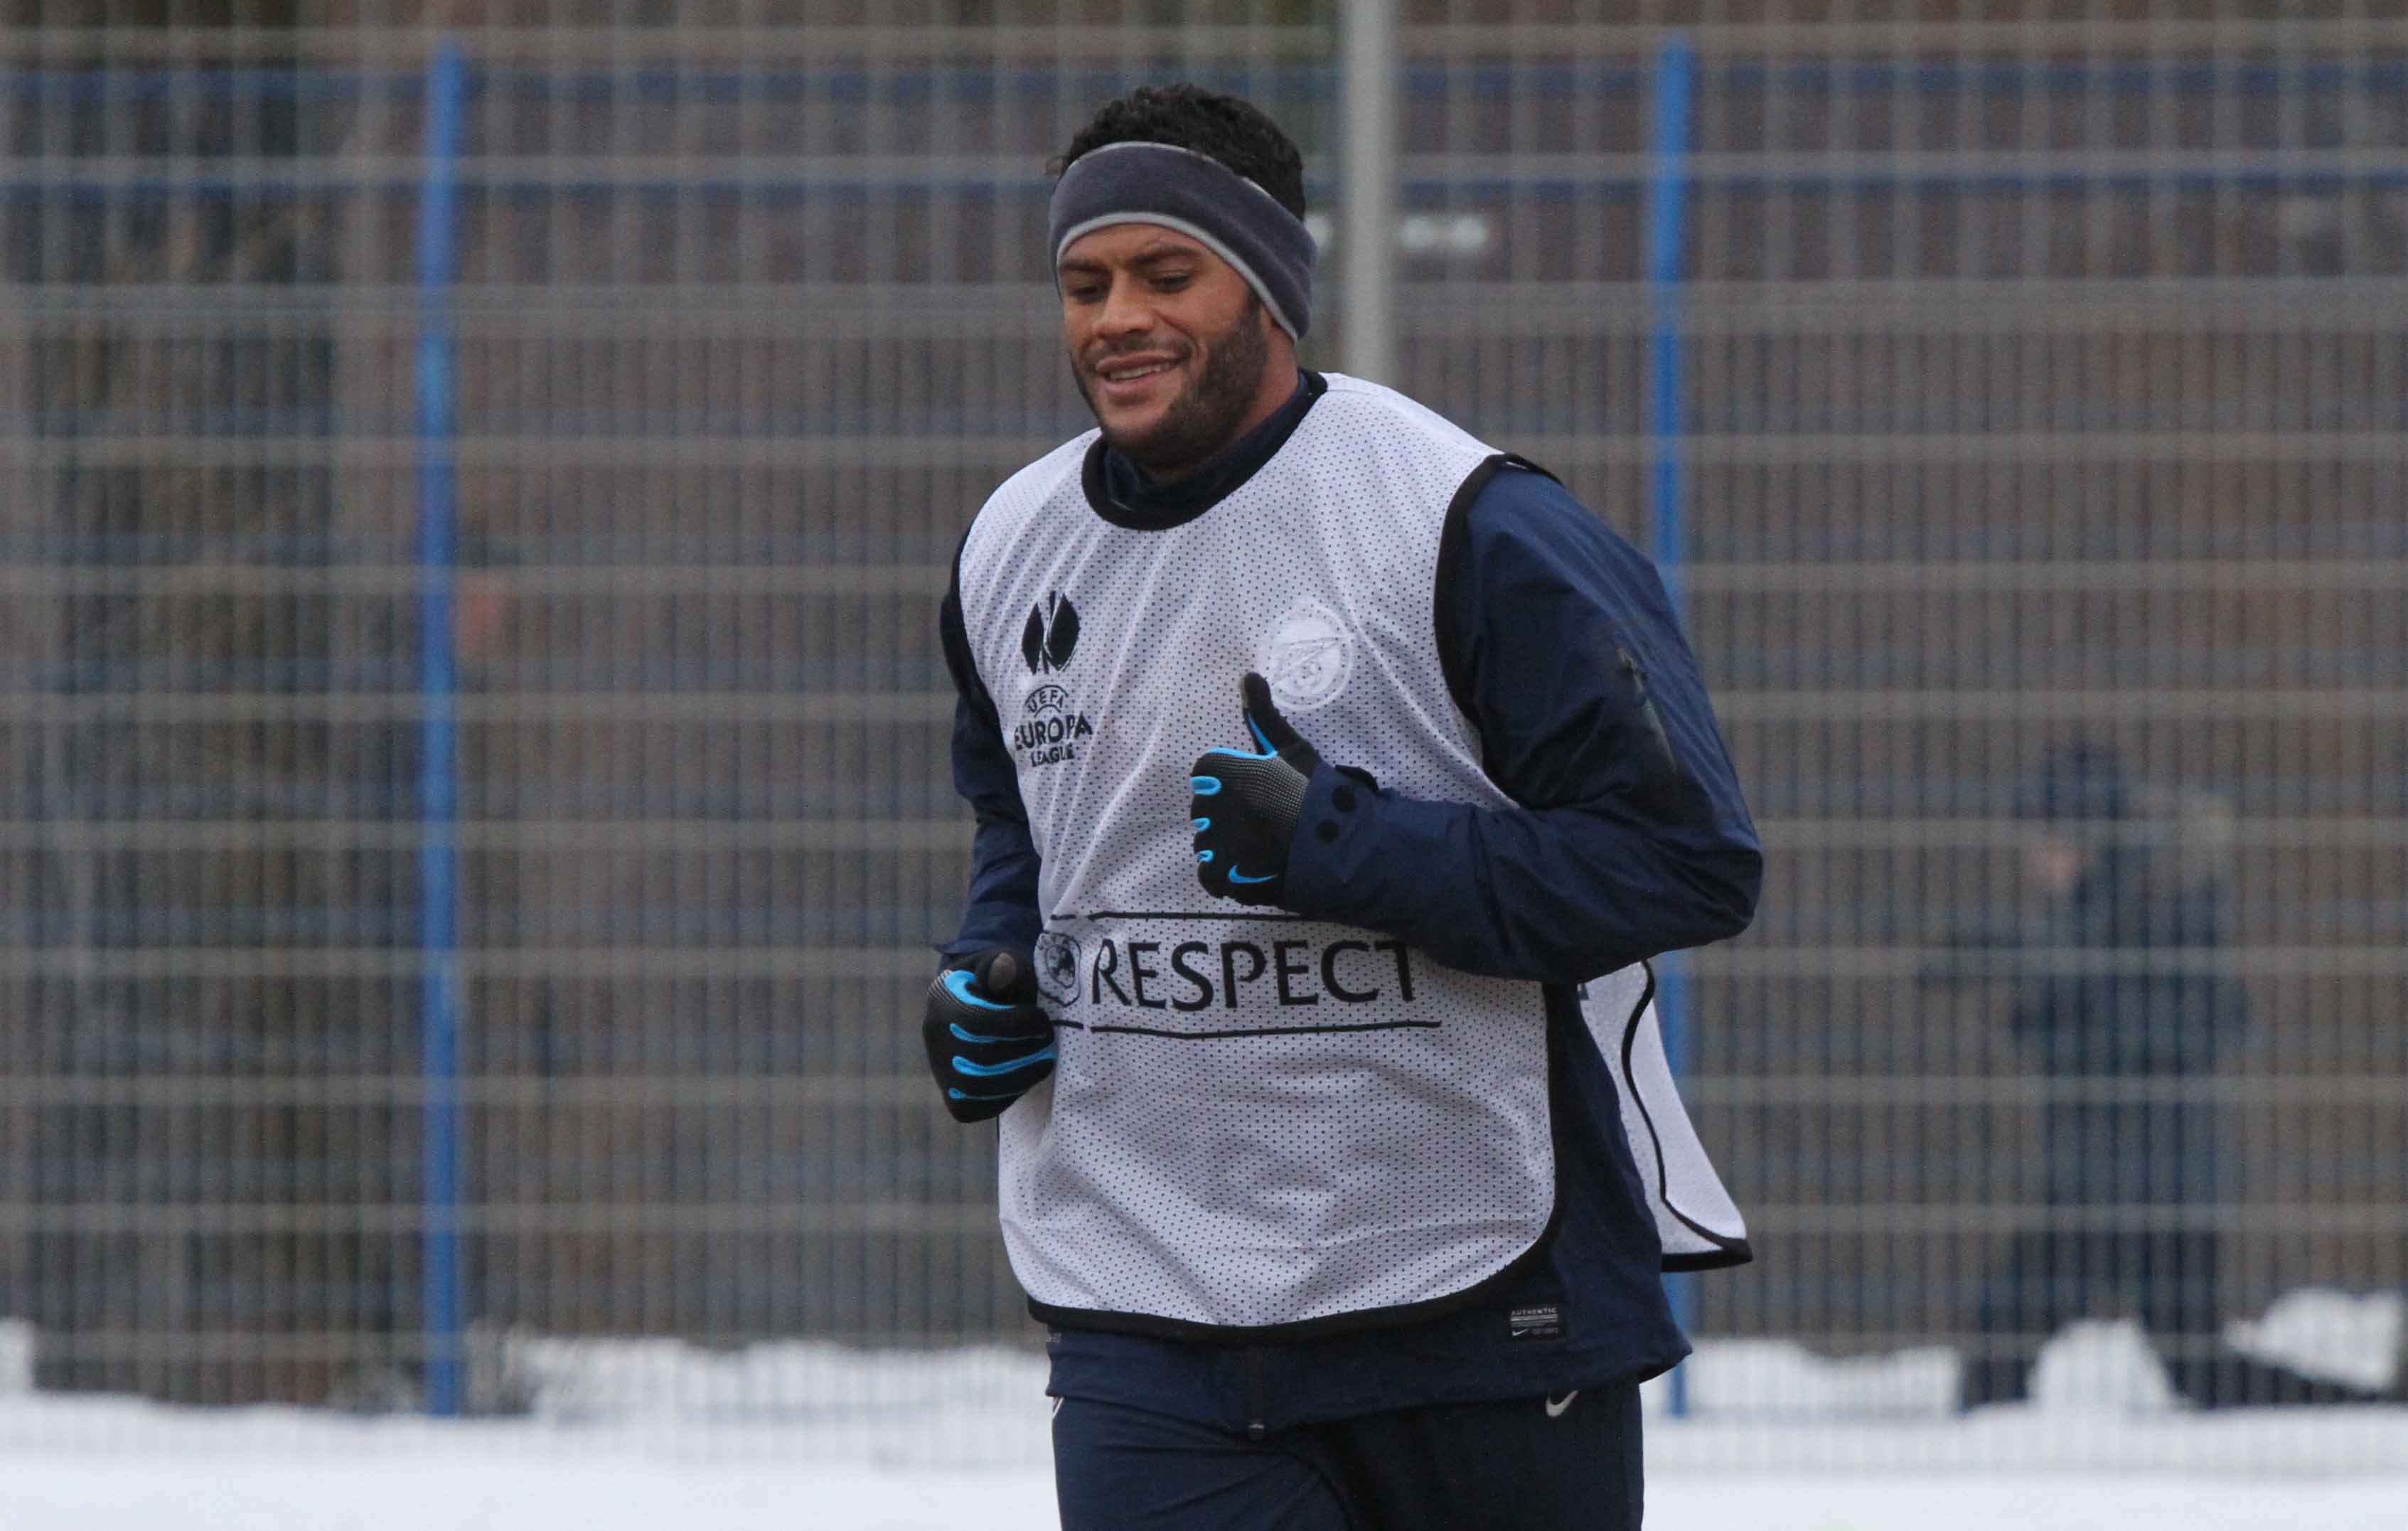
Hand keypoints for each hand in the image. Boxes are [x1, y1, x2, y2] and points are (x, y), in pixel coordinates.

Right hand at [923, 950, 1055, 1122]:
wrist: (986, 1008)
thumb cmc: (1003, 983)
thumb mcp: (1007, 965)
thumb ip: (1007, 966)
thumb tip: (1004, 966)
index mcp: (943, 997)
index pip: (974, 1020)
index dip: (1015, 1025)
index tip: (1043, 1022)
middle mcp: (933, 1034)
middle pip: (976, 1056)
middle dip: (1022, 1052)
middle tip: (1048, 1043)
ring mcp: (939, 1067)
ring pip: (974, 1087)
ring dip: (1018, 1077)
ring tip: (1044, 1061)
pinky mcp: (952, 1095)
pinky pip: (973, 1107)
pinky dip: (1004, 1097)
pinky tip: (1026, 1077)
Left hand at [1189, 672, 1321, 905]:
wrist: (1339, 846)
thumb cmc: (1316, 793)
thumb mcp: (1291, 749)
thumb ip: (1261, 715)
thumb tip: (1247, 675)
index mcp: (1218, 771)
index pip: (1207, 774)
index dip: (1234, 782)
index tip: (1261, 792)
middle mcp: (1208, 806)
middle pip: (1206, 809)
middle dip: (1230, 814)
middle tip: (1269, 820)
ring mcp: (1213, 845)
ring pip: (1207, 843)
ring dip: (1228, 845)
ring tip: (1264, 846)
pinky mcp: (1222, 878)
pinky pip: (1209, 876)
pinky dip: (1226, 875)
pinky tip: (1250, 870)